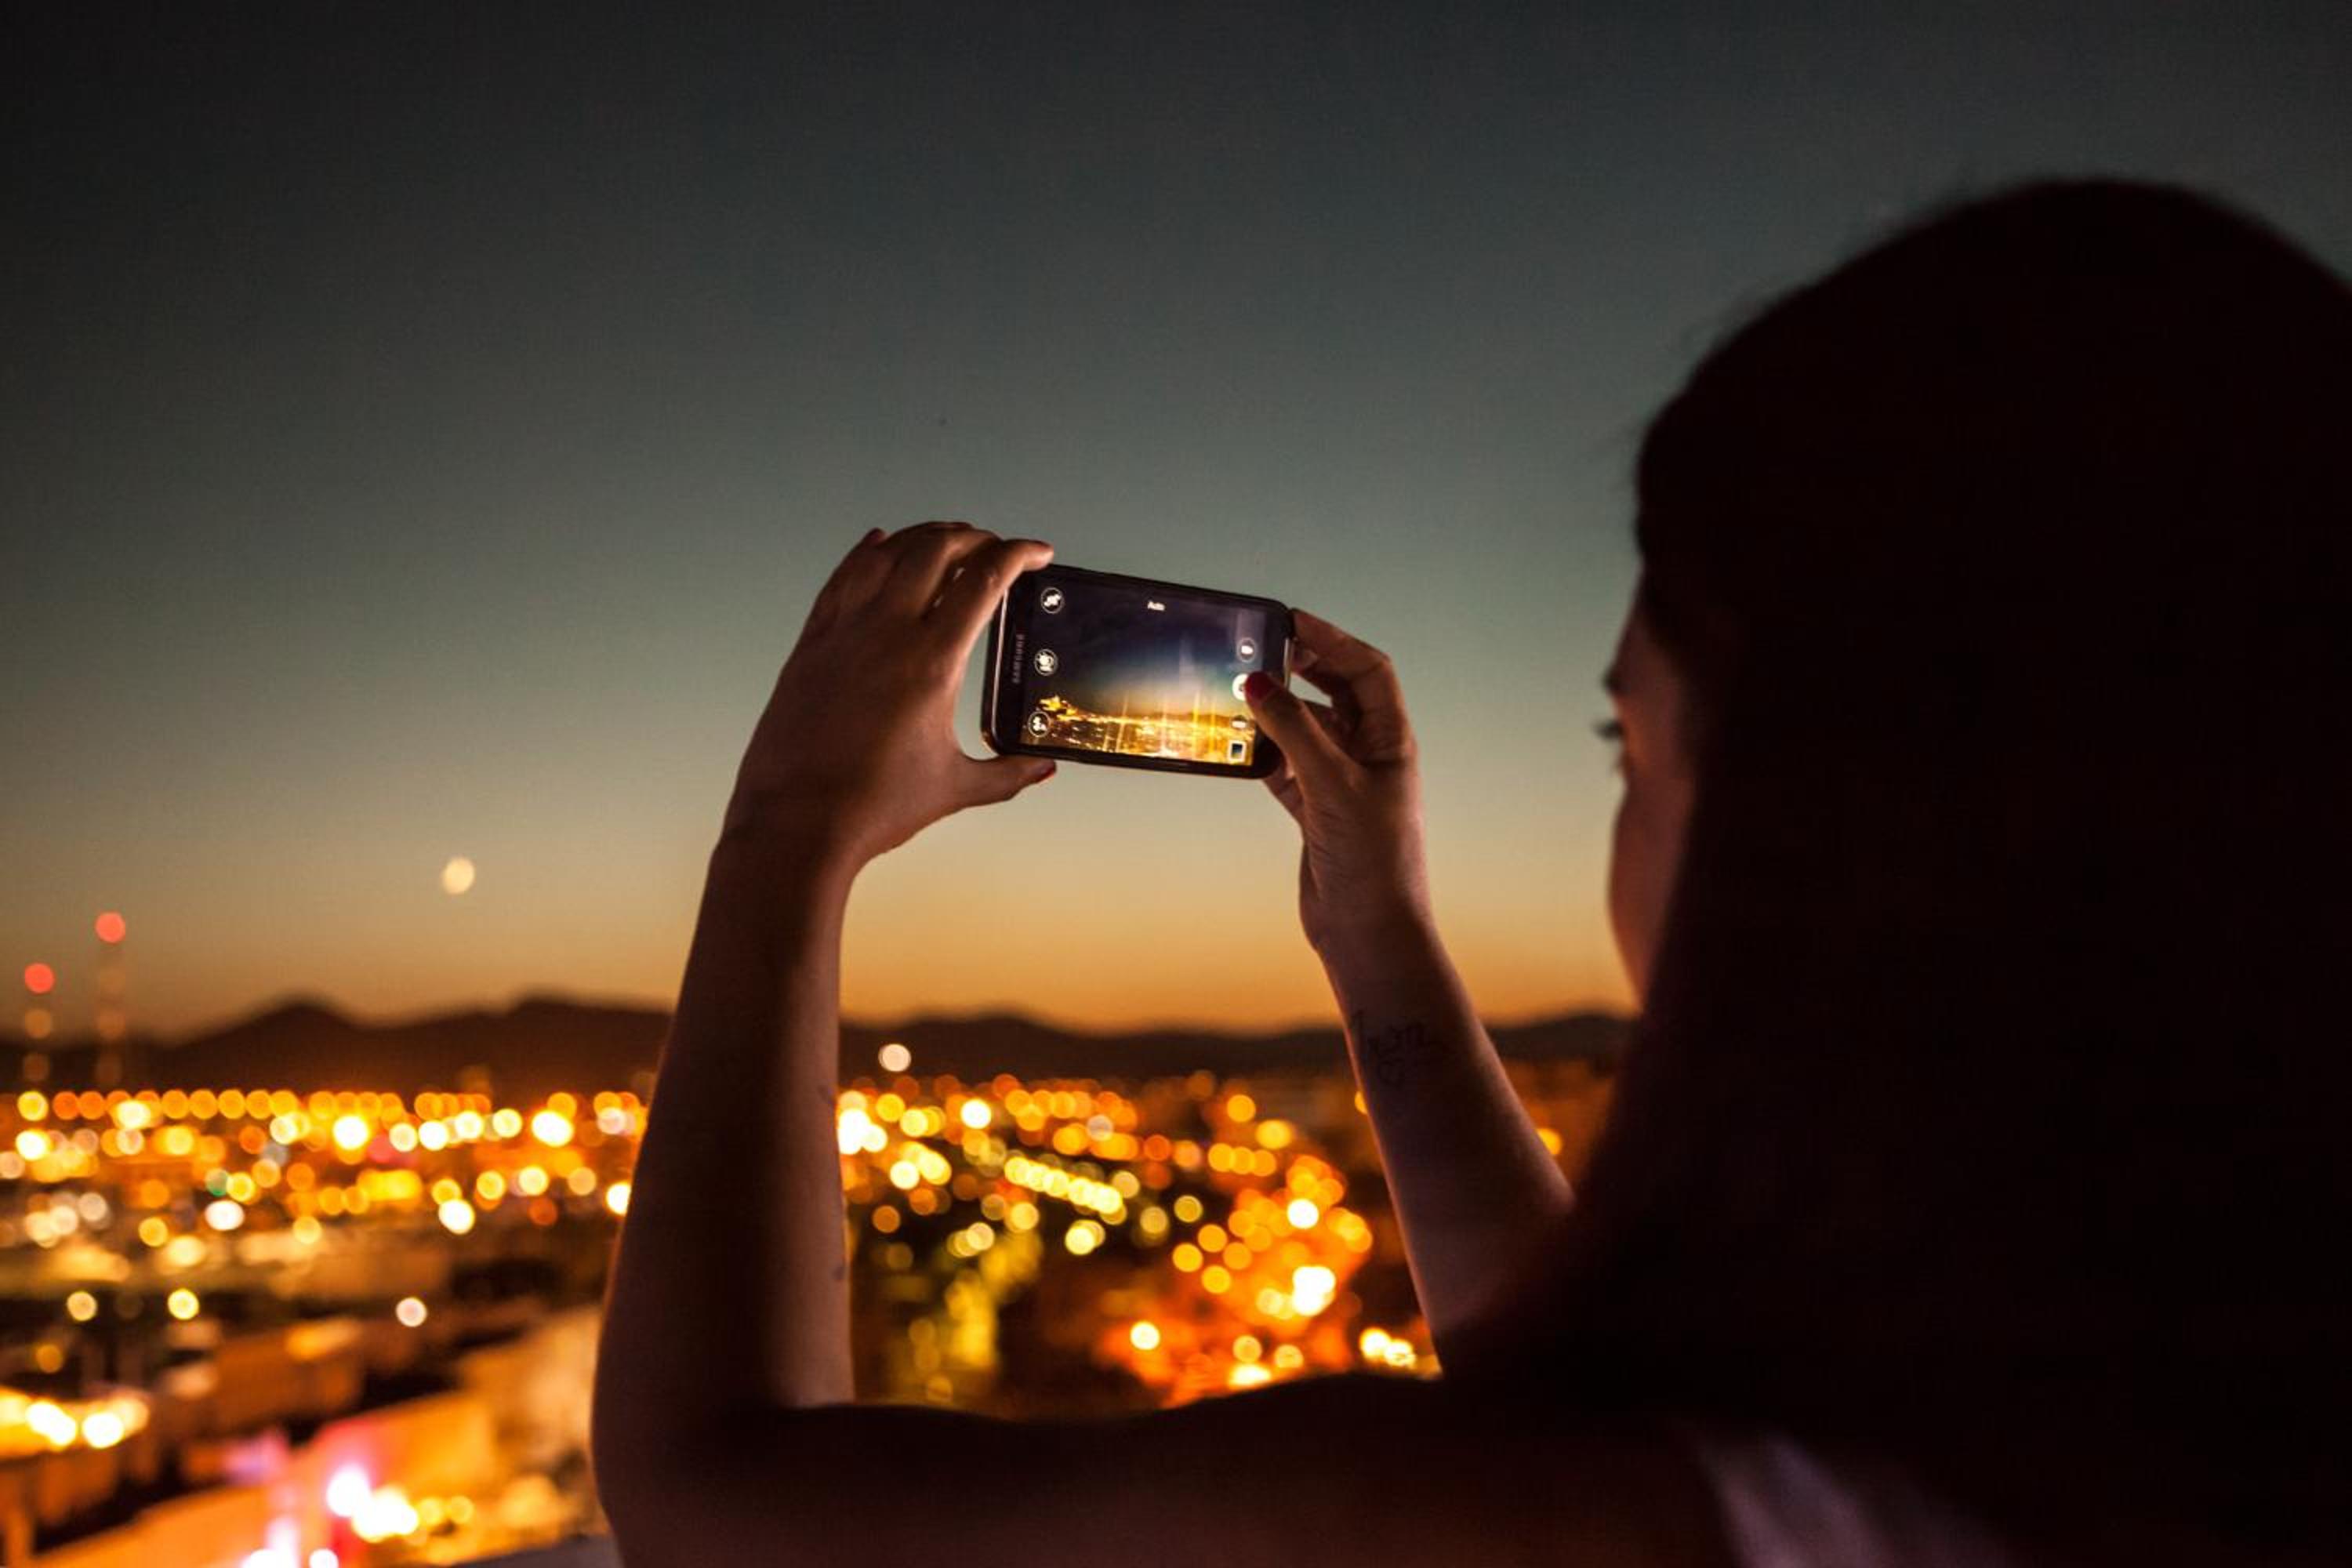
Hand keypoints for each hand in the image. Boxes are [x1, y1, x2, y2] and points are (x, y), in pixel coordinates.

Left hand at [724, 521, 1057, 868]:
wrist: (795, 823)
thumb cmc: (871, 807)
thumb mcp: (954, 788)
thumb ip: (1007, 773)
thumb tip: (1043, 769)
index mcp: (932, 662)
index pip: (984, 581)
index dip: (1017, 554)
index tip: (1037, 552)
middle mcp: (887, 633)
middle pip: (937, 550)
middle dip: (974, 538)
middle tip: (994, 547)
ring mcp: (843, 632)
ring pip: (886, 553)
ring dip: (923, 538)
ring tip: (946, 541)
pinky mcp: (811, 643)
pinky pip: (841, 578)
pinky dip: (866, 553)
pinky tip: (878, 544)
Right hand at [1242, 609, 1435, 953]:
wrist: (1368, 932)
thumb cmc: (1373, 860)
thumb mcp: (1331, 784)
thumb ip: (1294, 731)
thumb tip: (1257, 683)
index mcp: (1390, 741)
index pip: (1367, 671)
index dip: (1333, 641)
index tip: (1291, 621)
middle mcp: (1368, 757)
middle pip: (1335, 693)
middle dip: (1301, 668)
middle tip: (1260, 649)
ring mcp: (1340, 784)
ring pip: (1304, 731)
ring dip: (1275, 714)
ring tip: (1239, 694)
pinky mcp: (1314, 813)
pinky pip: (1284, 768)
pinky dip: (1261, 754)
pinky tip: (1237, 745)